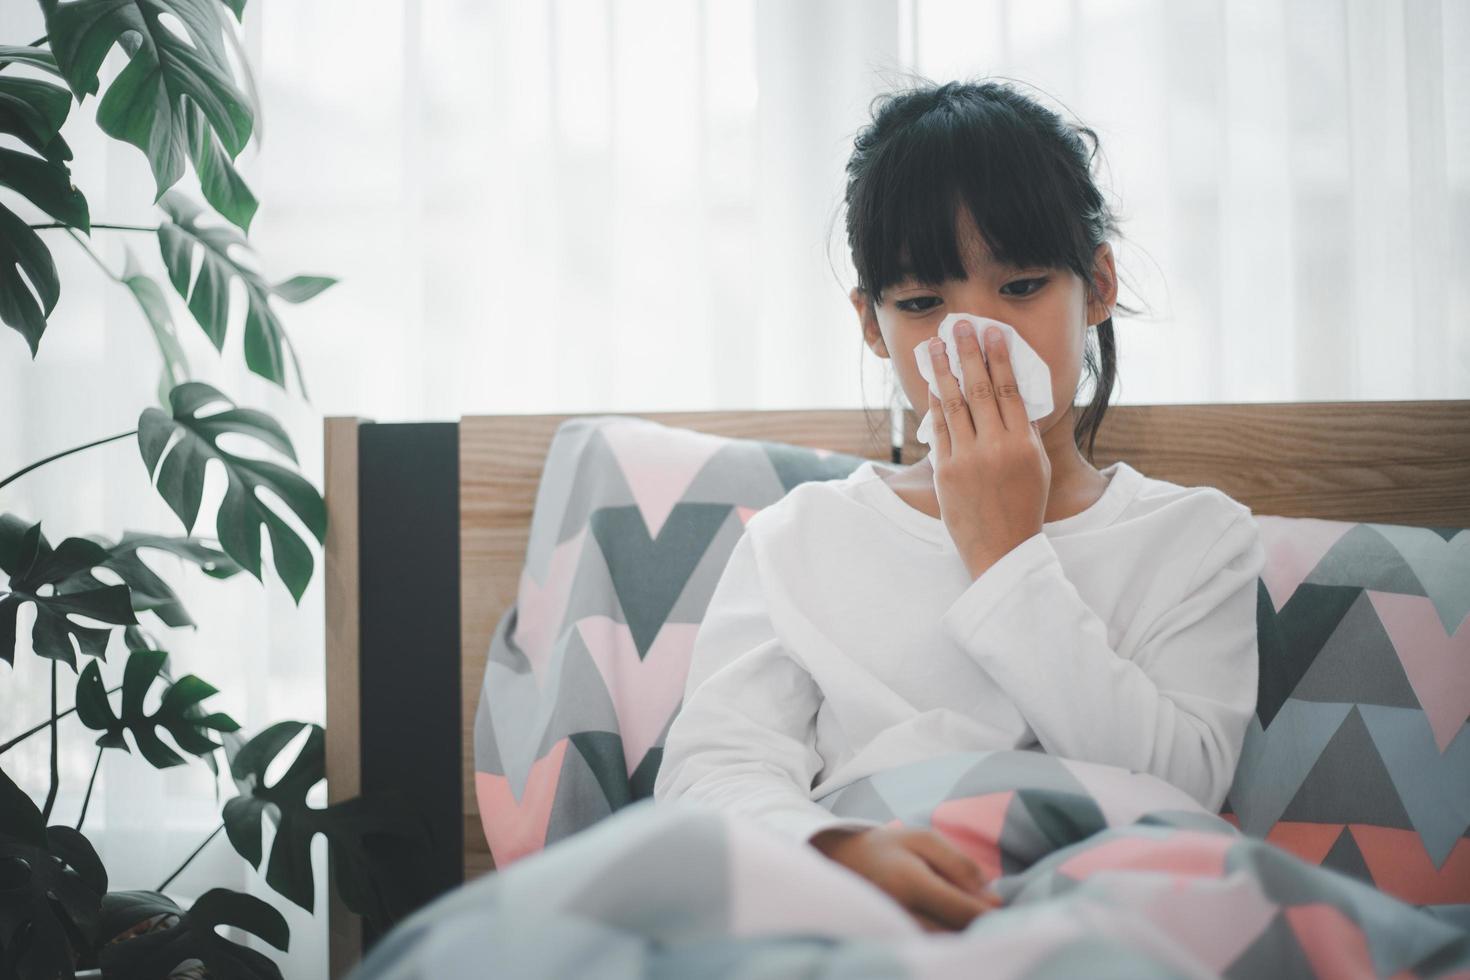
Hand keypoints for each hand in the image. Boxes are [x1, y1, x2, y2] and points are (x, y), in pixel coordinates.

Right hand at [809, 825, 1001, 932]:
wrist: (840, 864)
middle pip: (956, 934)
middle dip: (979, 928)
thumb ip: (960, 864)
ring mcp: (891, 933)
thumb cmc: (889, 848)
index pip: (963, 911)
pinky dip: (945, 941)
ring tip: (971, 920)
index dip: (990, 914)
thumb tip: (993, 898)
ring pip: (943, 946)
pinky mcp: (890, 942)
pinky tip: (951, 928)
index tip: (1003, 908)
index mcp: (909, 881)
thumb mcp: (923, 839)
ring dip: (963, 936)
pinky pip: (927, 949)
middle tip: (992, 915)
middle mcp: (898, 912)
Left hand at [925, 320, 1050, 578]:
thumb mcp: (1038, 467)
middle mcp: (995, 447)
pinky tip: (932, 384)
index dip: (1000, 358)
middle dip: (968, 353)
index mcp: (1023, 444)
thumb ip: (1027, 431)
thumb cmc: (1024, 505)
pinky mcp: (944, 472)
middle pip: (979, 389)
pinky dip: (934, 404)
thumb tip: (1017, 394)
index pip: (1010, 389)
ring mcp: (967, 459)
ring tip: (937, 347)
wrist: (1002, 549)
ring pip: (953, 404)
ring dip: (944, 371)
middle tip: (959, 326)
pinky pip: (938, 430)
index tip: (993, 333)